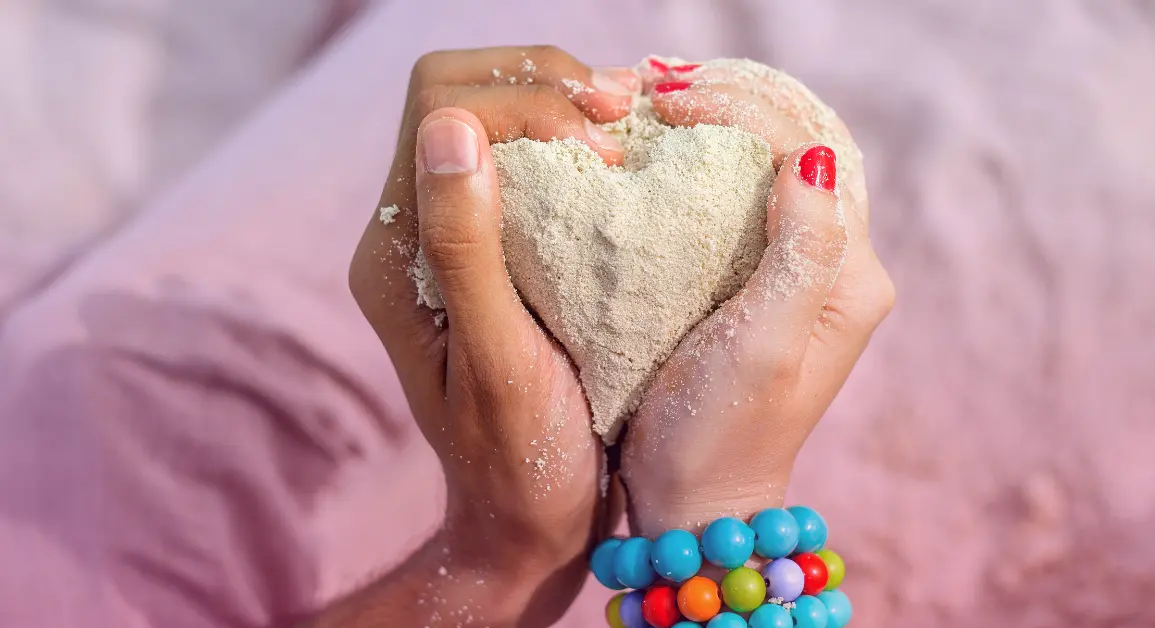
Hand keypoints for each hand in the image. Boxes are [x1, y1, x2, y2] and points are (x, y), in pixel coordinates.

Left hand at [340, 47, 638, 626]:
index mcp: (397, 254)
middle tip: (622, 115)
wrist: (527, 523)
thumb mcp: (498, 360)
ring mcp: (452, 240)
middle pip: (458, 92)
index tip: (600, 144)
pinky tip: (618, 154)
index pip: (440, 107)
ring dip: (560, 101)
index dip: (523, 97)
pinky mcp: (493, 252)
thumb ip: (466, 247)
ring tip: (626, 126)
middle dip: (542, 81)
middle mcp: (412, 235)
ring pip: (491, 115)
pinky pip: (521, 160)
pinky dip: (570, 137)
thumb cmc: (521, 460)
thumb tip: (451, 127)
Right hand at [620, 62, 894, 535]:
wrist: (697, 501)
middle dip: (736, 103)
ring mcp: (799, 278)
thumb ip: (802, 252)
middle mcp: (837, 269)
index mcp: (851, 277)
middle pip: (801, 149)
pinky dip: (708, 164)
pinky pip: (745, 203)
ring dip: (722, 125)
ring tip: (661, 101)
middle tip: (660, 85)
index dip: (745, 111)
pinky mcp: (759, 288)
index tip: (672, 102)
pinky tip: (667, 148)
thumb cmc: (722, 432)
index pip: (813, 152)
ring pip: (773, 169)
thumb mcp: (766, 344)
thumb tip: (813, 159)